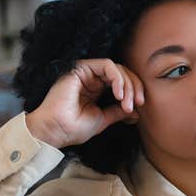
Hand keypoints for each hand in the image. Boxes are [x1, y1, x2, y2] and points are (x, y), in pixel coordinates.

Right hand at [25, 59, 144, 148]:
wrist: (56, 131)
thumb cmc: (74, 128)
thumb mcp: (104, 119)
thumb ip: (119, 111)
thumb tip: (137, 111)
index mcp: (97, 89)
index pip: (122, 82)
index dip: (135, 91)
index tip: (140, 107)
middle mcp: (92, 78)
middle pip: (123, 73)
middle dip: (135, 87)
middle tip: (138, 103)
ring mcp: (87, 72)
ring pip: (117, 68)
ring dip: (128, 84)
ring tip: (128, 102)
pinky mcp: (81, 68)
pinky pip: (107, 65)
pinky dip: (117, 78)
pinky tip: (119, 94)